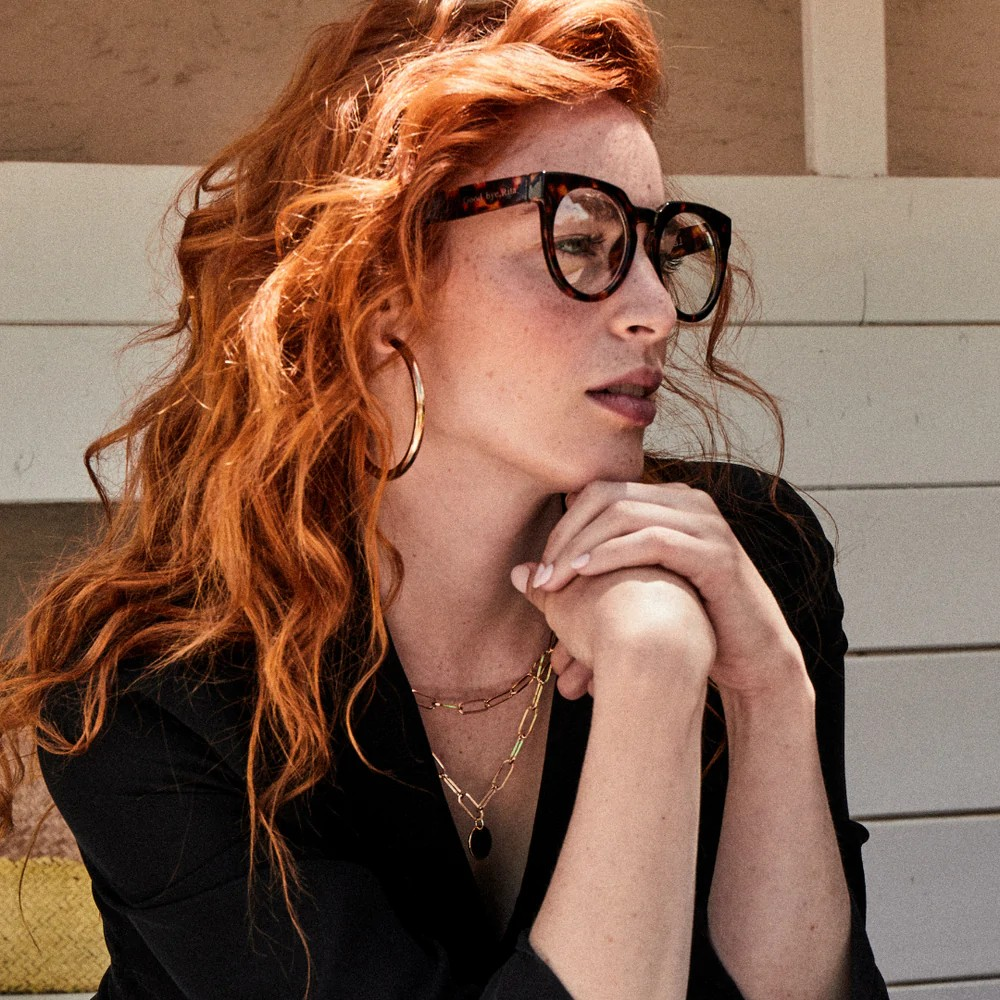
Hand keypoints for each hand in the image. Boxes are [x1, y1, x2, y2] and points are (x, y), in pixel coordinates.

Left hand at [513, 481, 807, 699]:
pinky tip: (583, 576)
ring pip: (625, 514)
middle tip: (539, 578)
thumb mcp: (633, 590)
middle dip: (564, 536)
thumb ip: (584, 576)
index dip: (562, 525)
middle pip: (606, 497)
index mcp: (669, 502)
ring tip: (551, 583)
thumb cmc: (688, 624)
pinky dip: (611, 555)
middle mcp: (689, 502)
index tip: (538, 568)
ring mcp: (706, 525)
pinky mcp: (716, 554)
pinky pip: (652, 540)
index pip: (599, 492)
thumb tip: (520, 576)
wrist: (752, 658)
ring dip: (579, 548)